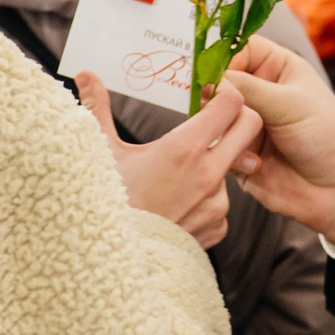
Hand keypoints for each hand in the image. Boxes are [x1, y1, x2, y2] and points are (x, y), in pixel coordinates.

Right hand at [80, 73, 258, 249]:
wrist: (109, 261)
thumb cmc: (103, 203)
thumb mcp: (102, 152)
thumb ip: (98, 108)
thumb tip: (85, 74)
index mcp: (184, 148)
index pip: (231, 103)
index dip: (225, 91)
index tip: (211, 92)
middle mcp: (209, 175)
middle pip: (249, 128)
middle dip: (236, 118)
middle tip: (212, 119)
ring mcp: (216, 205)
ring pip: (230, 168)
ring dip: (213, 164)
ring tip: (174, 177)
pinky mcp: (217, 229)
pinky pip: (221, 204)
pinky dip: (205, 200)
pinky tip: (176, 204)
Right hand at [221, 37, 334, 252]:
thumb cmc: (329, 137)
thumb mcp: (291, 104)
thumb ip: (248, 88)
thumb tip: (207, 78)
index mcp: (276, 69)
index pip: (237, 49)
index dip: (219, 56)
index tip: (204, 71)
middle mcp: (258, 93)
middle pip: (218, 82)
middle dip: (214, 95)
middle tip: (214, 107)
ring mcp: (246, 124)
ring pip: (213, 115)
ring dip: (224, 127)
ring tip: (246, 142)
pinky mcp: (238, 154)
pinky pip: (217, 146)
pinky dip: (227, 152)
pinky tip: (252, 164)